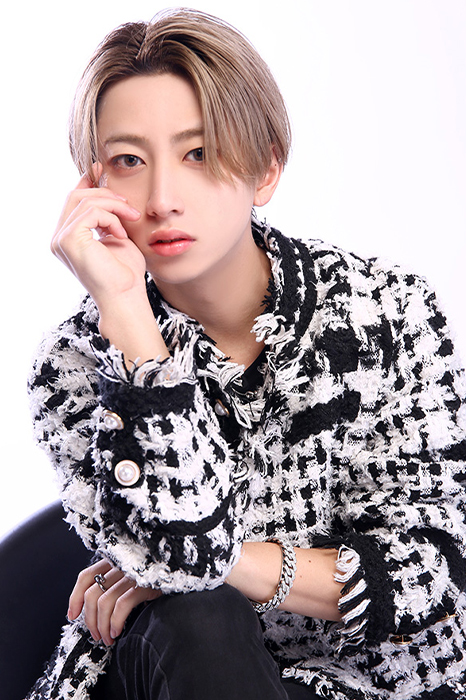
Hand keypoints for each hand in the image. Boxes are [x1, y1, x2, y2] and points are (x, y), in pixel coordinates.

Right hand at [51, 164, 144, 306]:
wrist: (126, 297)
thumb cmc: (125, 273)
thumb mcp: (117, 237)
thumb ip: (108, 218)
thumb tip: (108, 193)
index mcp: (67, 238)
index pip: (72, 201)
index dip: (86, 181)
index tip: (101, 168)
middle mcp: (58, 239)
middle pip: (75, 196)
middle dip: (104, 193)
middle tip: (127, 203)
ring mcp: (61, 239)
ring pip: (85, 201)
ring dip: (113, 206)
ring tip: (131, 218)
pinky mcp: (70, 239)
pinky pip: (91, 212)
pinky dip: (110, 217)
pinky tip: (120, 233)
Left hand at [67, 558, 161, 645]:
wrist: (184, 570)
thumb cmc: (158, 576)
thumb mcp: (134, 575)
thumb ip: (117, 582)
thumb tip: (96, 610)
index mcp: (116, 560)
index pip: (86, 576)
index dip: (75, 597)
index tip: (72, 615)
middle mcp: (121, 565)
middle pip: (92, 594)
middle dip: (90, 620)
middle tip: (97, 635)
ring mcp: (133, 573)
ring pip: (104, 602)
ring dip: (102, 626)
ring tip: (108, 638)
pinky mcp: (146, 583)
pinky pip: (122, 605)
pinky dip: (116, 621)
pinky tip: (118, 631)